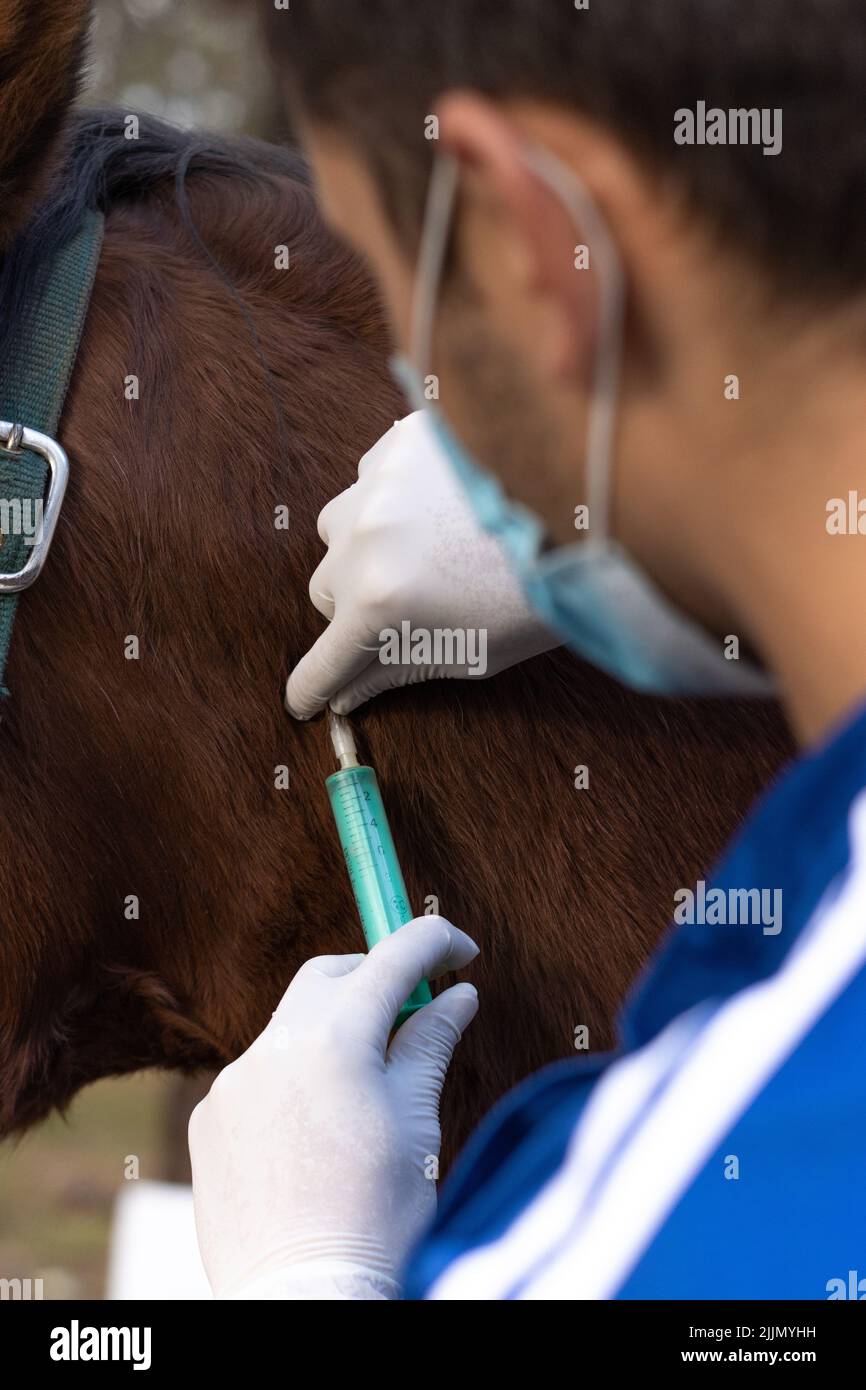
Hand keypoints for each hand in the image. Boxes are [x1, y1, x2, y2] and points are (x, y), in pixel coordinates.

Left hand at [189, 917, 478, 1299]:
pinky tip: (319, 1130)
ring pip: (293, 1028)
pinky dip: (296, 1079)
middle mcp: (274, 1047)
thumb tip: (458, 996)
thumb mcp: (417, 1122)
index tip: (460, 949)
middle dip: (375, 978)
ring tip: (367, 1090)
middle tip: (415, 1009)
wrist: (304, 1298)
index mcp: (335, 1040)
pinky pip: (260, 1075)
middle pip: (330, 976)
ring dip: (333, 1035)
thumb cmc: (376, 1215)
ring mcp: (233, 1083)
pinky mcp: (210, 1120)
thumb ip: (430, 1044)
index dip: (433, 942)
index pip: (391, 958)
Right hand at [285, 410, 557, 718]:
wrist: (587, 504)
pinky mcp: (397, 443)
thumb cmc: (539, 591)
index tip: (307, 701)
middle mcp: (362, 546)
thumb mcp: (474, 654)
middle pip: (325, 592)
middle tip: (404, 610)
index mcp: (381, 610)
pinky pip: (368, 481)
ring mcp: (374, 486)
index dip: (313, 689)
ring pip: (338, 532)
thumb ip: (400, 670)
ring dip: (364, 548)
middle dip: (353, 609)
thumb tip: (351, 692)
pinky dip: (391, 499)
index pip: (322, 665)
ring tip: (423, 550)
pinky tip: (436, 507)